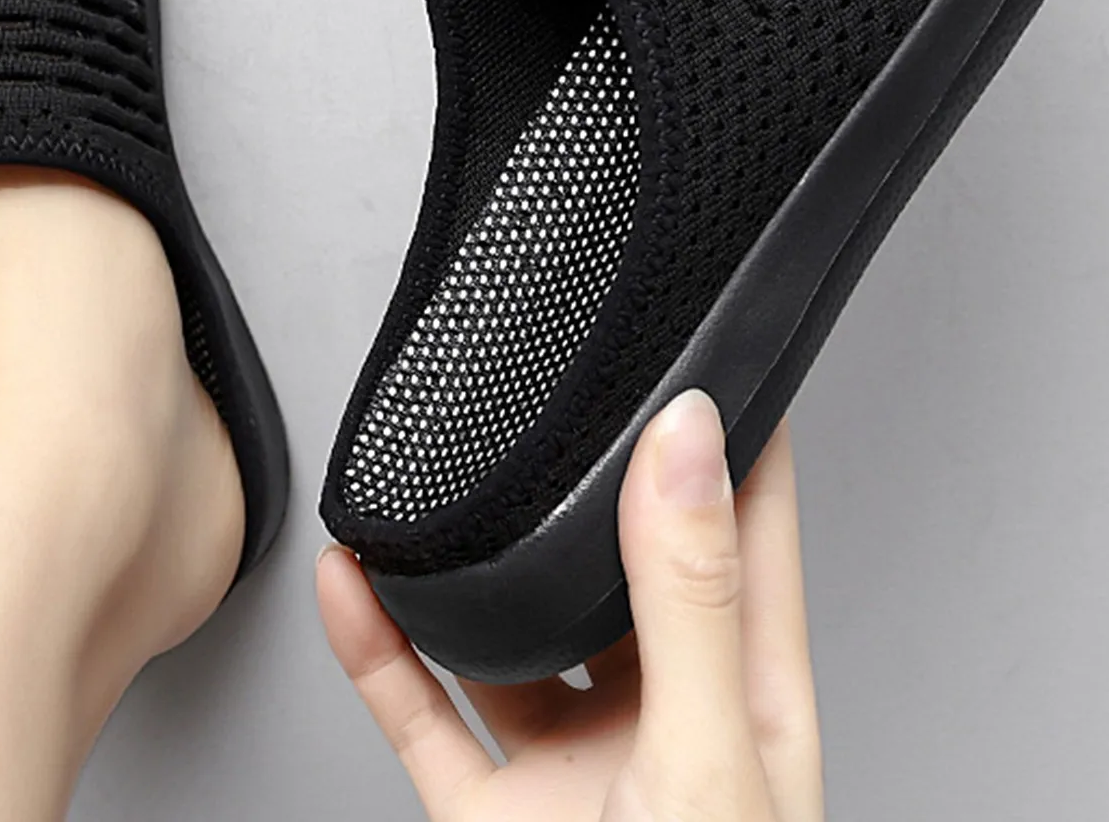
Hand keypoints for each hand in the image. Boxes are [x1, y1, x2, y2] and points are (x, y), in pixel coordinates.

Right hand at [317, 392, 821, 820]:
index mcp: (748, 694)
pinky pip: (423, 709)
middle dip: (586, 479)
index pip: (751, 525)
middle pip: (623, 562)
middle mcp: (660, 715)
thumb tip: (688, 440)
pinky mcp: (493, 813)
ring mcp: (572, 763)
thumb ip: (689, 599)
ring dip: (470, 559)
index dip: (734, 426)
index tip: (705, 335)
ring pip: (511, 628)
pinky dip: (380, 646)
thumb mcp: (707, 760)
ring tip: (441, 474)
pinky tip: (357, 583)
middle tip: (557, 383)